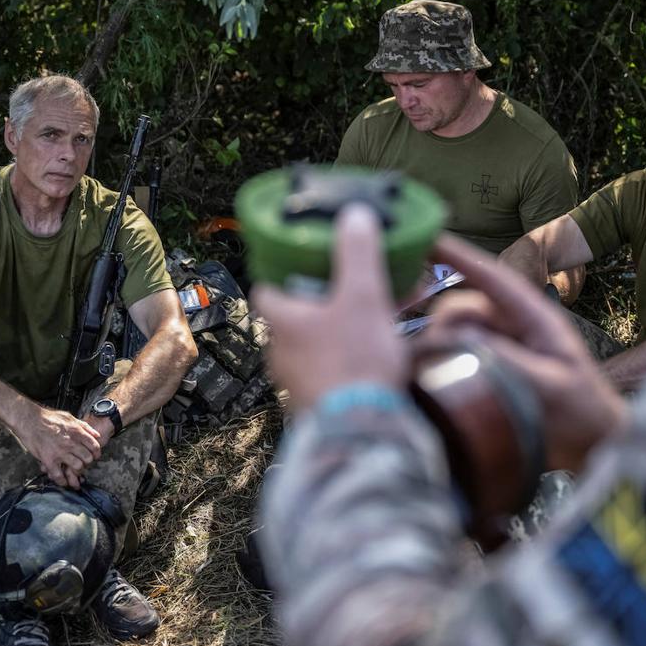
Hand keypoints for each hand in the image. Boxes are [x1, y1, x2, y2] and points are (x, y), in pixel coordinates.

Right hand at [12, 403, 104, 488]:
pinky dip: (62, 481)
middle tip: (84, 464)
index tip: (95, 456)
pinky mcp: (48, 459)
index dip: (96, 453)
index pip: (94, 446)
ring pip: (77, 467)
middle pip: (87, 458)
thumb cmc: (47, 418)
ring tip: (74, 472)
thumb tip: (96, 435)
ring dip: (77, 471)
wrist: (28, 420)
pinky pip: (58, 475)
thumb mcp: (69, 417)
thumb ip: (84, 426)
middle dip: (87, 462)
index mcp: (76, 432)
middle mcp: (70, 443)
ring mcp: (60, 452)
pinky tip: (63, 481)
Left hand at [252, 205, 406, 412]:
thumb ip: (357, 253)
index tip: (304, 261)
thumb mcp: (361, 296)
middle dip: (322, 299)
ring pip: (316, 342)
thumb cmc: (354, 359)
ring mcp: (297, 381)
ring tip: (376, 315)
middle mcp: (280, 352)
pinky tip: (380, 350)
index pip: (265, 288)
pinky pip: (331, 367)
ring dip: (340, 327)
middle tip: (351, 286)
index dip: (282, 272)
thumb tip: (353, 214)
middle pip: (294, 315)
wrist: (362, 431)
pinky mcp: (318, 403)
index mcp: (280, 320)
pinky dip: (350, 354)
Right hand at [425, 234, 626, 470]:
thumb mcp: (552, 385)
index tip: (427, 240)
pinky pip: (455, 357)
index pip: (492, 278)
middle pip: (461, 309)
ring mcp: (497, 349)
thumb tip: (462, 340)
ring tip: (426, 371)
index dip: (459, 256)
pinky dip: (439, 362)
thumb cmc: (584, 411)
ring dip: (437, 346)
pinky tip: (427, 378)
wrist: (594, 448)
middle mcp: (510, 327)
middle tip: (430, 356)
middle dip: (441, 323)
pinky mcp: (486, 372)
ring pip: (453, 333)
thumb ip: (511, 361)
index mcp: (533, 318)